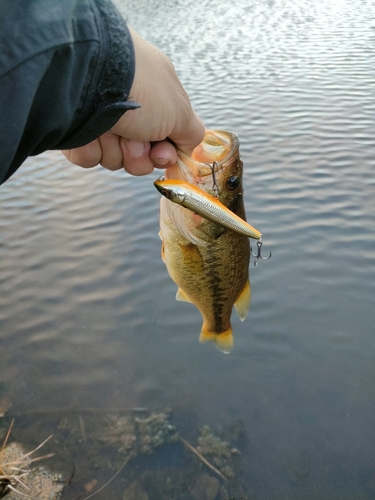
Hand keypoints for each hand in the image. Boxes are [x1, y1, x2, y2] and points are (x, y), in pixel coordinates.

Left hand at [62, 27, 204, 174]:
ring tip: (112, 129)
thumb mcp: (181, 112)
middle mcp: (127, 108)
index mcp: (154, 99)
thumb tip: (190, 146)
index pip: (164, 140)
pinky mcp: (75, 128)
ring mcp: (100, 118)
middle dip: (138, 155)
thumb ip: (192, 133)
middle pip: (139, 155)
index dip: (164, 153)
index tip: (161, 154)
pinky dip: (91, 149)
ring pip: (113, 158)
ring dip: (115, 151)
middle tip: (134, 139)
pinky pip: (87, 157)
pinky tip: (91, 133)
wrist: (90, 75)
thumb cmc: (141, 89)